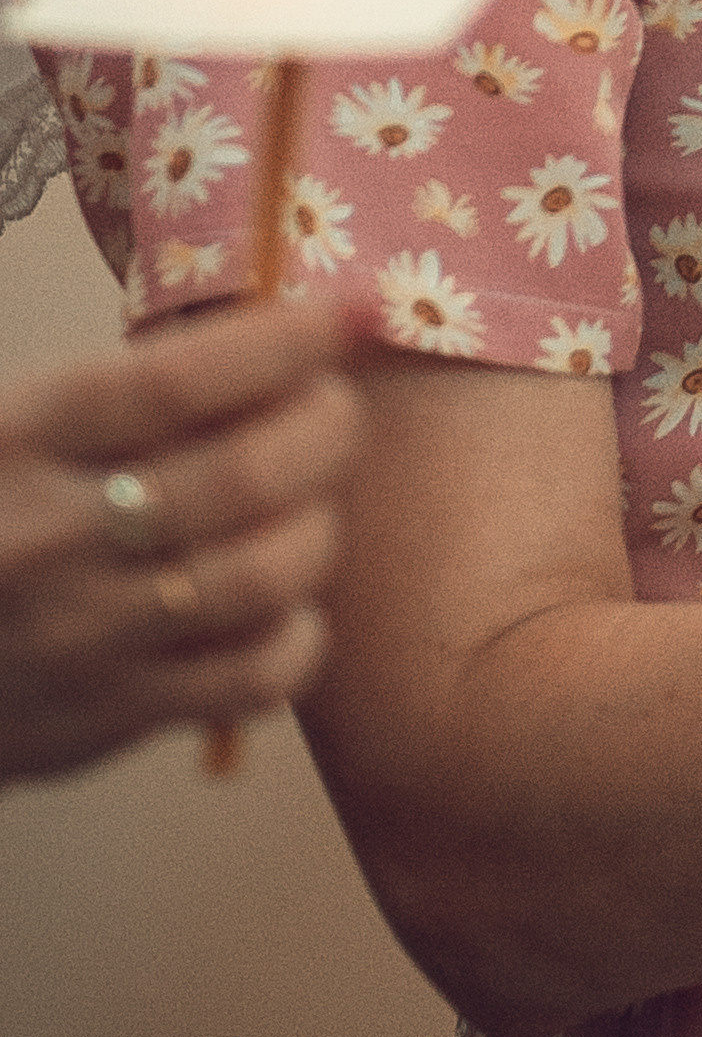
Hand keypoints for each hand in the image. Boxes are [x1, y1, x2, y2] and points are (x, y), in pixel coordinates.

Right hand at [0, 297, 356, 783]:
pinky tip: (287, 600)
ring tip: (310, 500)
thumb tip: (264, 331)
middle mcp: (49, 540)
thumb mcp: (6, 427)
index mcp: (17, 441)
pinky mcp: (107, 718)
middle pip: (243, 475)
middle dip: (325, 426)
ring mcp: (82, 638)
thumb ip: (115, 392)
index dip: (279, 342)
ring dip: (318, 525)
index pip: (175, 380)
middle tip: (334, 407)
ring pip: (264, 575)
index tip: (331, 318)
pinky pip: (253, 677)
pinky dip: (299, 633)